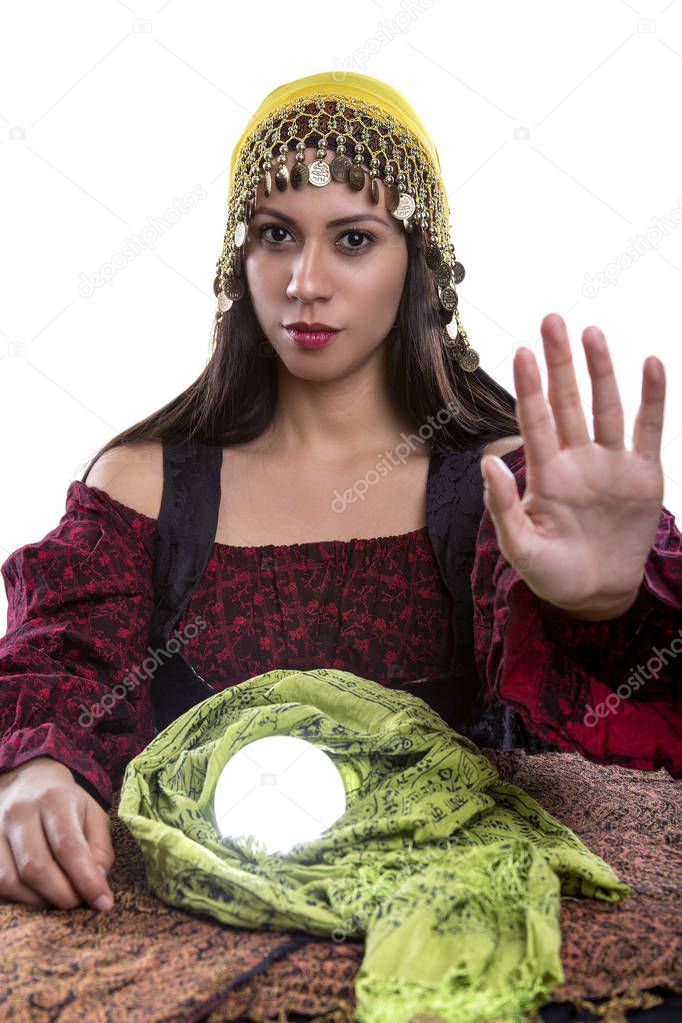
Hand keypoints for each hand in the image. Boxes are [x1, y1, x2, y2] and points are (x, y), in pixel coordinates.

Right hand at [0, 756, 114, 910]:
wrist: (26, 783)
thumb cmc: (65, 804)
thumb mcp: (92, 814)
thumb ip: (100, 848)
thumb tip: (97, 883)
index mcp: (54, 799)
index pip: (69, 846)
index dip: (86, 880)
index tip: (103, 902)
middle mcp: (20, 812)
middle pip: (37, 867)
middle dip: (63, 895)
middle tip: (79, 902)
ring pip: (13, 880)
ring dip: (40, 901)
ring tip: (58, 898)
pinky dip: (20, 898)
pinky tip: (37, 894)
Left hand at [480, 313, 664, 620]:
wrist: (595, 594)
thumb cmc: (551, 572)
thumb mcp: (520, 547)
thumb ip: (502, 507)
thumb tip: (487, 462)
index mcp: (545, 473)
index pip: (535, 420)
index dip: (529, 387)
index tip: (522, 351)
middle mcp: (577, 459)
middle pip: (567, 401)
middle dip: (559, 362)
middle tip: (552, 320)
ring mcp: (611, 464)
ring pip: (605, 407)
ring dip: (601, 370)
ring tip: (592, 333)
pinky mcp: (643, 475)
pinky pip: (648, 429)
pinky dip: (651, 398)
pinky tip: (650, 363)